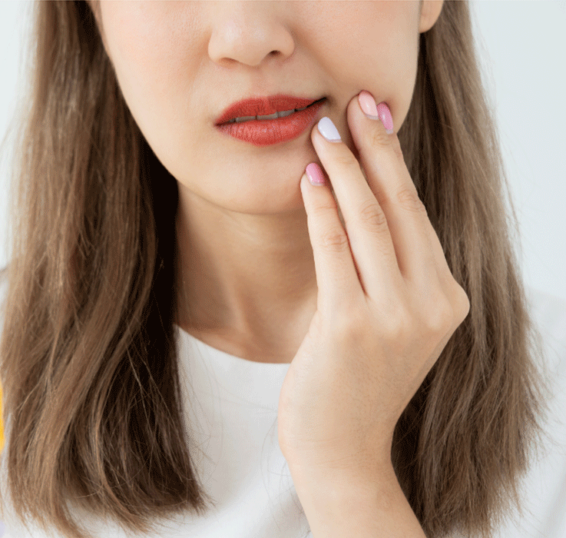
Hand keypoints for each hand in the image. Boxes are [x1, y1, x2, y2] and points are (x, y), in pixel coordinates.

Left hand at [277, 90, 469, 477]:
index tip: (379, 121)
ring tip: (325, 130)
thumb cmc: (357, 383)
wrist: (343, 449)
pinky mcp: (353, 326)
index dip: (395, 164)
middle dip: (376, 149)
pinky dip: (322, 209)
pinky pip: (335, 250)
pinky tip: (310, 178)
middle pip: (401, 208)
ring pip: (370, 221)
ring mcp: (396, 316)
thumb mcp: (391, 324)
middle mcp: (431, 304)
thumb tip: (362, 203)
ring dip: (346, 168)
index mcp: (447, 299)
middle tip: (356, 104)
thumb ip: (391, 273)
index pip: (417, 217)